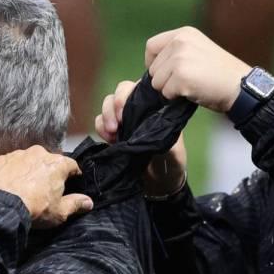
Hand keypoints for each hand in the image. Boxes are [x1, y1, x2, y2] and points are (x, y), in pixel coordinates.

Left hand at [0, 146, 93, 227]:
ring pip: (30, 160)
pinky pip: (12, 163)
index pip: (71, 166)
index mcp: (58, 164)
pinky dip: (14, 171)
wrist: (3, 207)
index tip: (71, 182)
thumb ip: (76, 204)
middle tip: (46, 188)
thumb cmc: (36, 209)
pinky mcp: (2, 159)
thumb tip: (89, 202)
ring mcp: (20, 154)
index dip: (72, 175)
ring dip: (31, 170)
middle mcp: (40, 153)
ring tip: (27, 186)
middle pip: (50, 161)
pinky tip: (12, 184)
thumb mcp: (60, 212)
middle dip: (50, 172)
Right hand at [95, 80, 187, 197]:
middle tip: (116, 124)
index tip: (125, 112)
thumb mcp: (173, 151)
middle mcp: (138, 110)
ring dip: (105, 116)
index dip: (128, 95)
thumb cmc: (170, 164)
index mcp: (155, 107)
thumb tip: (154, 128)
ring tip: (112, 133)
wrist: (160, 184)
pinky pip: (100, 122)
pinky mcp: (113, 133)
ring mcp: (124, 120)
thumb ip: (165, 137)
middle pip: (120, 92)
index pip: (139, 88)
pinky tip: (109, 141)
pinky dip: (100, 128)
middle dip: (114, 105)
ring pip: (107, 105)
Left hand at [145, 26, 251, 112]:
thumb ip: (178, 52)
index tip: (162, 72)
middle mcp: (180, 42)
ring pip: (156, 82)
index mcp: (184, 33)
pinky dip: (176, 98)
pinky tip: (193, 92)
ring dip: (169, 89)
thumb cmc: (220, 73)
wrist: (240, 85)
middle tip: (186, 82)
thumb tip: (154, 68)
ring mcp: (179, 59)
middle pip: (152, 68)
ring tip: (191, 86)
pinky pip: (165, 93)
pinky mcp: (181, 76)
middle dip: (164, 79)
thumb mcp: (198, 50)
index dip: (152, 62)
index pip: (151, 46)